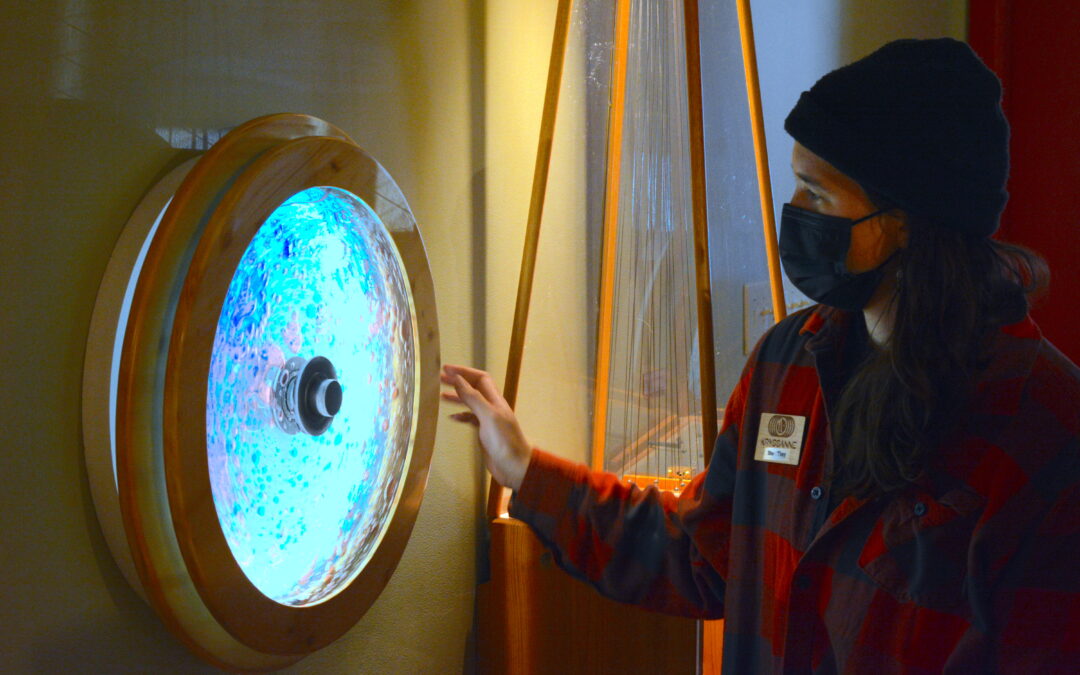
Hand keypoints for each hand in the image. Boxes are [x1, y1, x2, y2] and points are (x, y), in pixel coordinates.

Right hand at [441, 364, 531, 490]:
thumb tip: (458, 379)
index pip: (480, 378)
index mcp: (495, 400)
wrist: (515, 467)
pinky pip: (470, 419)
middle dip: (458, 381)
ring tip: (441, 394)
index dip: (464, 372)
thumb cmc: (504, 441)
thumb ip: (473, 398)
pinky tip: (452, 417)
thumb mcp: (488, 416)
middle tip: (439, 378)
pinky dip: (460, 415)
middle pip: (474, 388)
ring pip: (471, 403)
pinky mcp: (484, 433)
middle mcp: (491, 407)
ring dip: (457, 397)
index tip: (446, 369)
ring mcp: (488, 420)